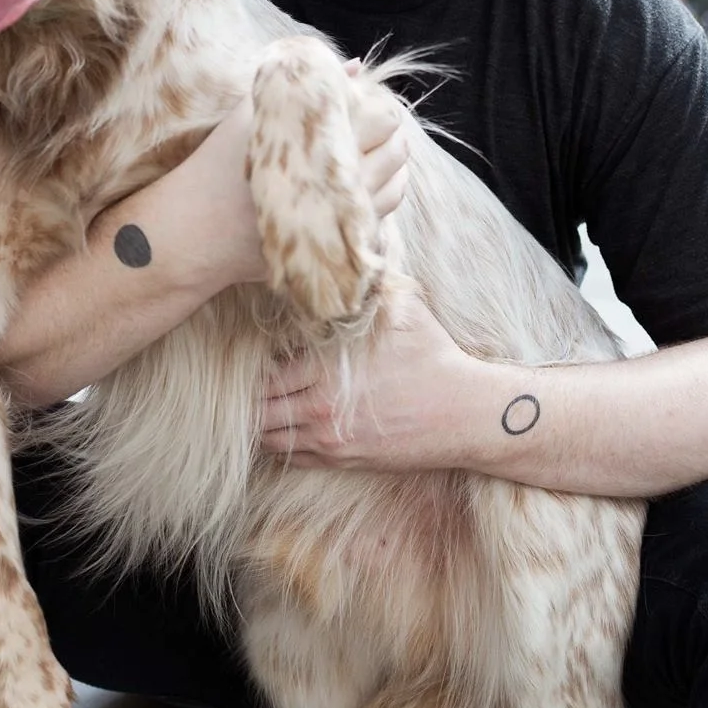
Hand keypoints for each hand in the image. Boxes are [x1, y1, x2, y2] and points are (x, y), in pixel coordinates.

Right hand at [172, 59, 411, 288]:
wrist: (199, 229)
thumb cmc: (220, 164)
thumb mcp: (252, 115)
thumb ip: (303, 87)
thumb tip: (356, 67)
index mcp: (320, 143)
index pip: (381, 119)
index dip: (377, 107)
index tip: (363, 105)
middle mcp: (338, 182)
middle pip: (394, 153)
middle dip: (391, 136)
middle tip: (375, 127)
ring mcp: (340, 218)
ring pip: (394, 189)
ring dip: (393, 168)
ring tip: (379, 153)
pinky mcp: (335, 243)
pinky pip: (380, 221)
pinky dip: (382, 198)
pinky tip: (370, 185)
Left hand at [258, 290, 478, 472]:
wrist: (464, 414)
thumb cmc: (434, 358)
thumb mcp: (404, 310)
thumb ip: (371, 286)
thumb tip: (357, 247)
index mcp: (326, 373)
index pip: (265, 376)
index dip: (255, 369)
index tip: (253, 359)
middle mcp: (321, 410)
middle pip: (260, 410)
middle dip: (250, 398)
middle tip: (244, 385)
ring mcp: (330, 441)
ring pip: (270, 439)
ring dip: (261, 424)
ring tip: (260, 406)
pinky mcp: (343, 461)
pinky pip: (293, 459)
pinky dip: (280, 446)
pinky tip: (281, 429)